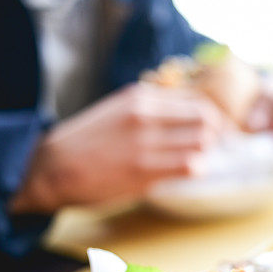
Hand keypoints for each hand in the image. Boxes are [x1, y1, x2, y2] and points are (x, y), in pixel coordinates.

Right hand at [10, 83, 224, 213]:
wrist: (52, 167)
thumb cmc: (88, 140)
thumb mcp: (120, 109)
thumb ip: (154, 109)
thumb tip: (191, 114)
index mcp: (141, 98)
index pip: (198, 100)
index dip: (215, 117)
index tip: (219, 129)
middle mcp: (145, 117)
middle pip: (206, 120)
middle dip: (217, 135)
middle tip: (216, 147)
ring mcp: (145, 146)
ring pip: (201, 145)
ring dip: (207, 154)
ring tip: (200, 160)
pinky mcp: (143, 173)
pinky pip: (188, 168)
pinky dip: (196, 170)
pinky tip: (189, 172)